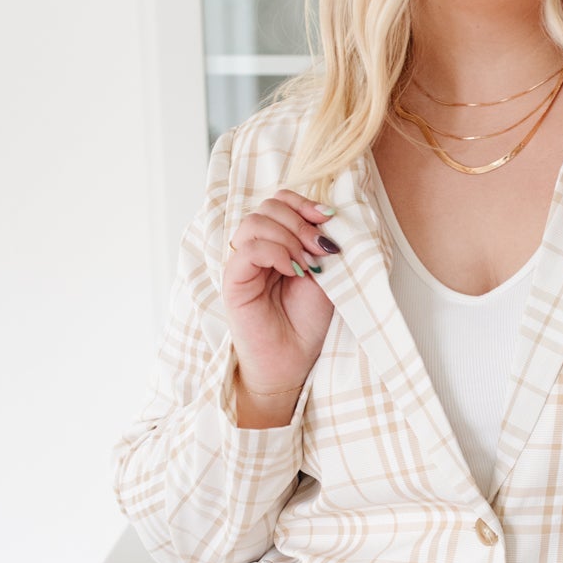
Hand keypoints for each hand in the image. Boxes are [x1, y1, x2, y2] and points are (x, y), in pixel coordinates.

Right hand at [222, 188, 339, 392]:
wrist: (293, 361)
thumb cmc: (306, 322)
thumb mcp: (326, 275)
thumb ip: (322, 244)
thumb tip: (328, 217)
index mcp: (277, 241)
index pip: (281, 201)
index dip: (305, 203)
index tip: (329, 220)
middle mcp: (257, 247)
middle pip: (269, 206)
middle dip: (301, 221)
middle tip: (321, 249)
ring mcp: (243, 262)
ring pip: (256, 221)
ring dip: (289, 237)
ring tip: (308, 265)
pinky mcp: (234, 280)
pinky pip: (248, 249)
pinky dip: (275, 253)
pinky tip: (292, 271)